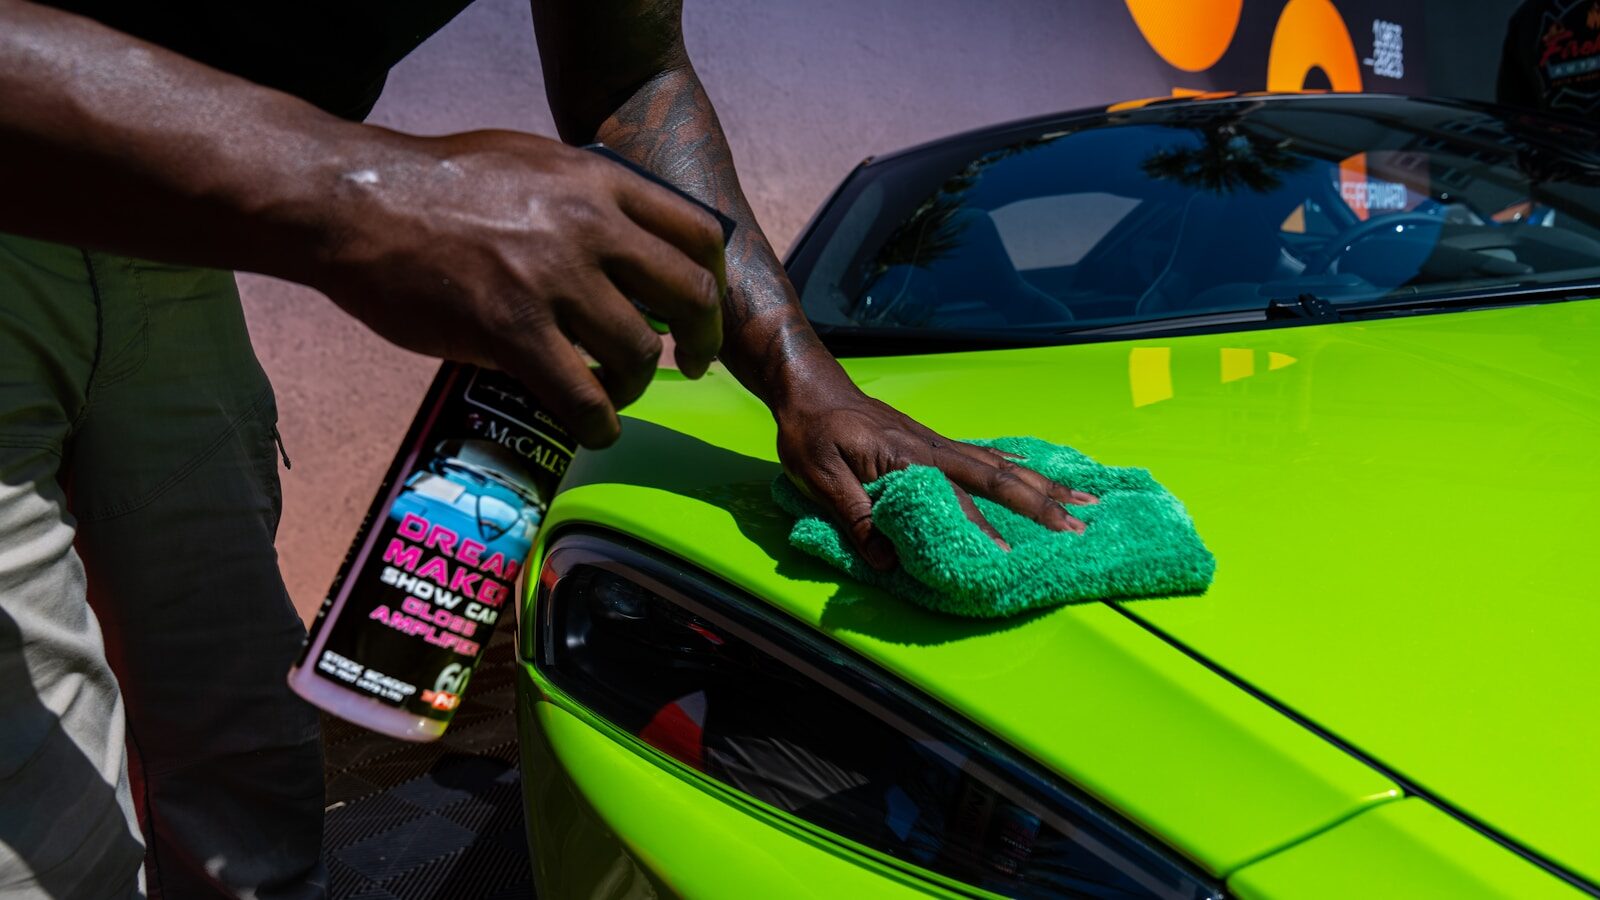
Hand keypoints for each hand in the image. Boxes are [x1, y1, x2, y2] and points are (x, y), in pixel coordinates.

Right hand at [308, 129, 726, 447]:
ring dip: (634, 386)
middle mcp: (587, 225)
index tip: (700, 313)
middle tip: (686, 364)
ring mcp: (551, 278)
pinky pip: (584, 396)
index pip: (700, 233)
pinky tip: (590, 427)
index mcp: (597, 180)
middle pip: (690, 295)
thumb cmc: (434, 184)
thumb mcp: (530, 161)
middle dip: (699, 342)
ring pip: (640, 353)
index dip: (712, 283)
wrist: (353, 202)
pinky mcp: (511, 330)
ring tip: (610, 393)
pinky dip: (598, 424)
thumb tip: (632, 240)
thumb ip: (588, 196)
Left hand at [775, 381, 1097, 570]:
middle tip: (1082, 527)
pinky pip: (986, 458)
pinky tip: (1034, 474)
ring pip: (1001, 468)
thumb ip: (856, 516)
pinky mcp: (932, 443)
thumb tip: (889, 560)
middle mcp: (933, 449)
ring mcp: (937, 444)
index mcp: (909, 459)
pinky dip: (1016, 468)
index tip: (1012, 557)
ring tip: (1083, 501)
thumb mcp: (820, 477)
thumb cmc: (811, 431)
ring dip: (1042, 486)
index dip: (984, 531)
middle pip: (999, 480)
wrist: (809, 387)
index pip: (956, 502)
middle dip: (1043, 505)